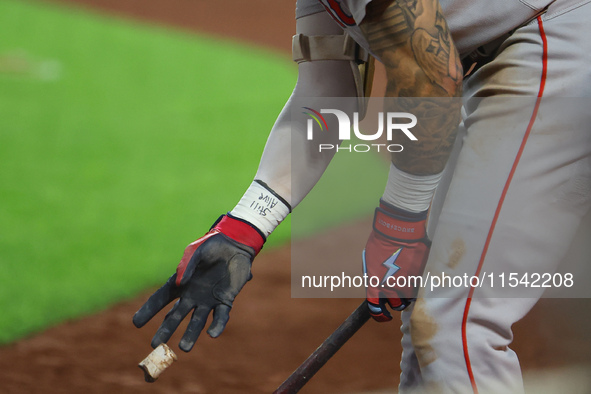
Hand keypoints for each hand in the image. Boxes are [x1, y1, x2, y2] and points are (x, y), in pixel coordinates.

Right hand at [133, 214, 264, 351]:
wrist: (234, 245)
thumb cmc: (211, 246)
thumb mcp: (196, 251)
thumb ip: (187, 265)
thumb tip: (180, 282)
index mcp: (181, 283)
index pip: (161, 298)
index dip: (148, 310)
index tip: (136, 323)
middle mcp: (192, 295)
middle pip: (175, 316)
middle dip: (165, 330)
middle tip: (156, 345)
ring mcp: (208, 300)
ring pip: (197, 321)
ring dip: (191, 335)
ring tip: (184, 348)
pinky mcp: (225, 300)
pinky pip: (220, 316)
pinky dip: (217, 326)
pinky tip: (212, 334)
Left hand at [363, 200, 430, 320]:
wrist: (398, 229)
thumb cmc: (381, 241)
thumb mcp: (370, 260)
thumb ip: (374, 276)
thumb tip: (378, 286)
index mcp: (374, 283)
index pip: (375, 309)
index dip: (379, 316)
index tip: (383, 316)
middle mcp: (390, 287)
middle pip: (396, 306)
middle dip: (396, 302)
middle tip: (398, 293)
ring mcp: (407, 283)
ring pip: (410, 299)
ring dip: (408, 295)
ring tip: (408, 284)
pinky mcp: (420, 277)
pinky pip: (420, 289)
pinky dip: (419, 286)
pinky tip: (416, 277)